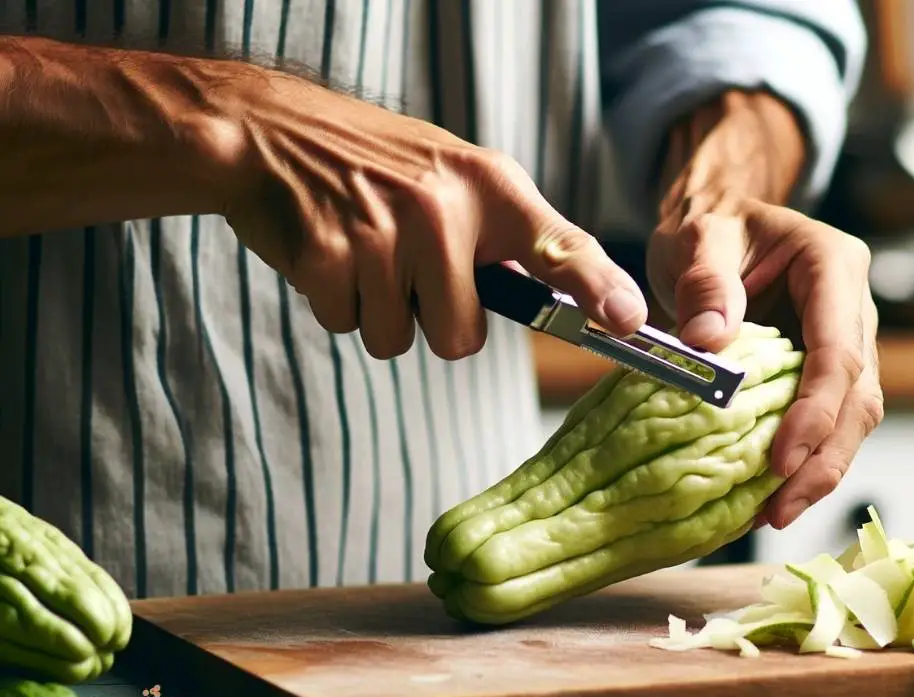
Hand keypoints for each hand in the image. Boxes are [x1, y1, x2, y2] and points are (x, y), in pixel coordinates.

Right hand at [207, 68, 646, 358]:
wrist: (275, 131)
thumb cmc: (380, 167)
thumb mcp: (456, 179)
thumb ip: (507, 240)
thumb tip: (570, 309)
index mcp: (490, 186)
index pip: (558, 246)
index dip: (597, 288)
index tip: (628, 321)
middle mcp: (444, 208)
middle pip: (462, 338)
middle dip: (432, 320)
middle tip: (407, 266)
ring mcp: (384, 232)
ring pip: (398, 340)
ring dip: (378, 311)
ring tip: (364, 250)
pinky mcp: (328, 255)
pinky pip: (348, 327)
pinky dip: (336, 303)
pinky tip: (331, 252)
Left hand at [646, 197, 882, 528]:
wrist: (716, 218)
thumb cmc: (711, 222)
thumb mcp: (699, 234)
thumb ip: (705, 281)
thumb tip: (708, 342)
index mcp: (834, 265)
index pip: (839, 349)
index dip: (816, 410)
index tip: (781, 458)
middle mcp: (852, 308)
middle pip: (859, 396)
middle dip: (825, 458)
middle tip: (779, 508)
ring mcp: (844, 342)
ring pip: (852, 419)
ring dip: (819, 470)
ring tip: (772, 514)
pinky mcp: (821, 371)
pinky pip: (824, 422)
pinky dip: (802, 461)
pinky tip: (767, 496)